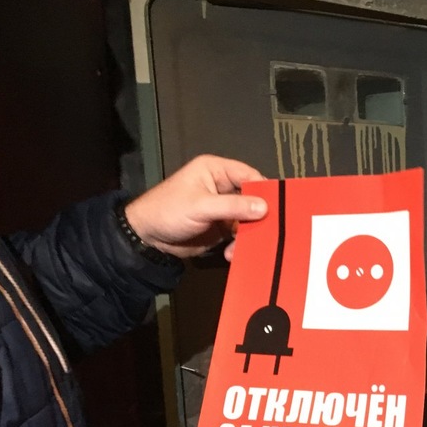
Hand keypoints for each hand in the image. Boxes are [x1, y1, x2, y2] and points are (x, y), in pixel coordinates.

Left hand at [123, 155, 267, 259]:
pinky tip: (231, 254)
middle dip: (260, 217)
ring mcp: (224, 209)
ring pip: (249, 220)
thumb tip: (265, 208)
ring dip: (249, 236)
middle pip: (253, 200)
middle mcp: (223, 187)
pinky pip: (240, 235)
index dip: (265, 190)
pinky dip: (239, 245)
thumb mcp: (201, 206)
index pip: (250, 175)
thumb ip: (233, 206)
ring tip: (243, 248)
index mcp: (216, 171)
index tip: (279, 207)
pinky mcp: (222, 228)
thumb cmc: (169, 211)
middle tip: (269, 232)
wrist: (147, 238)